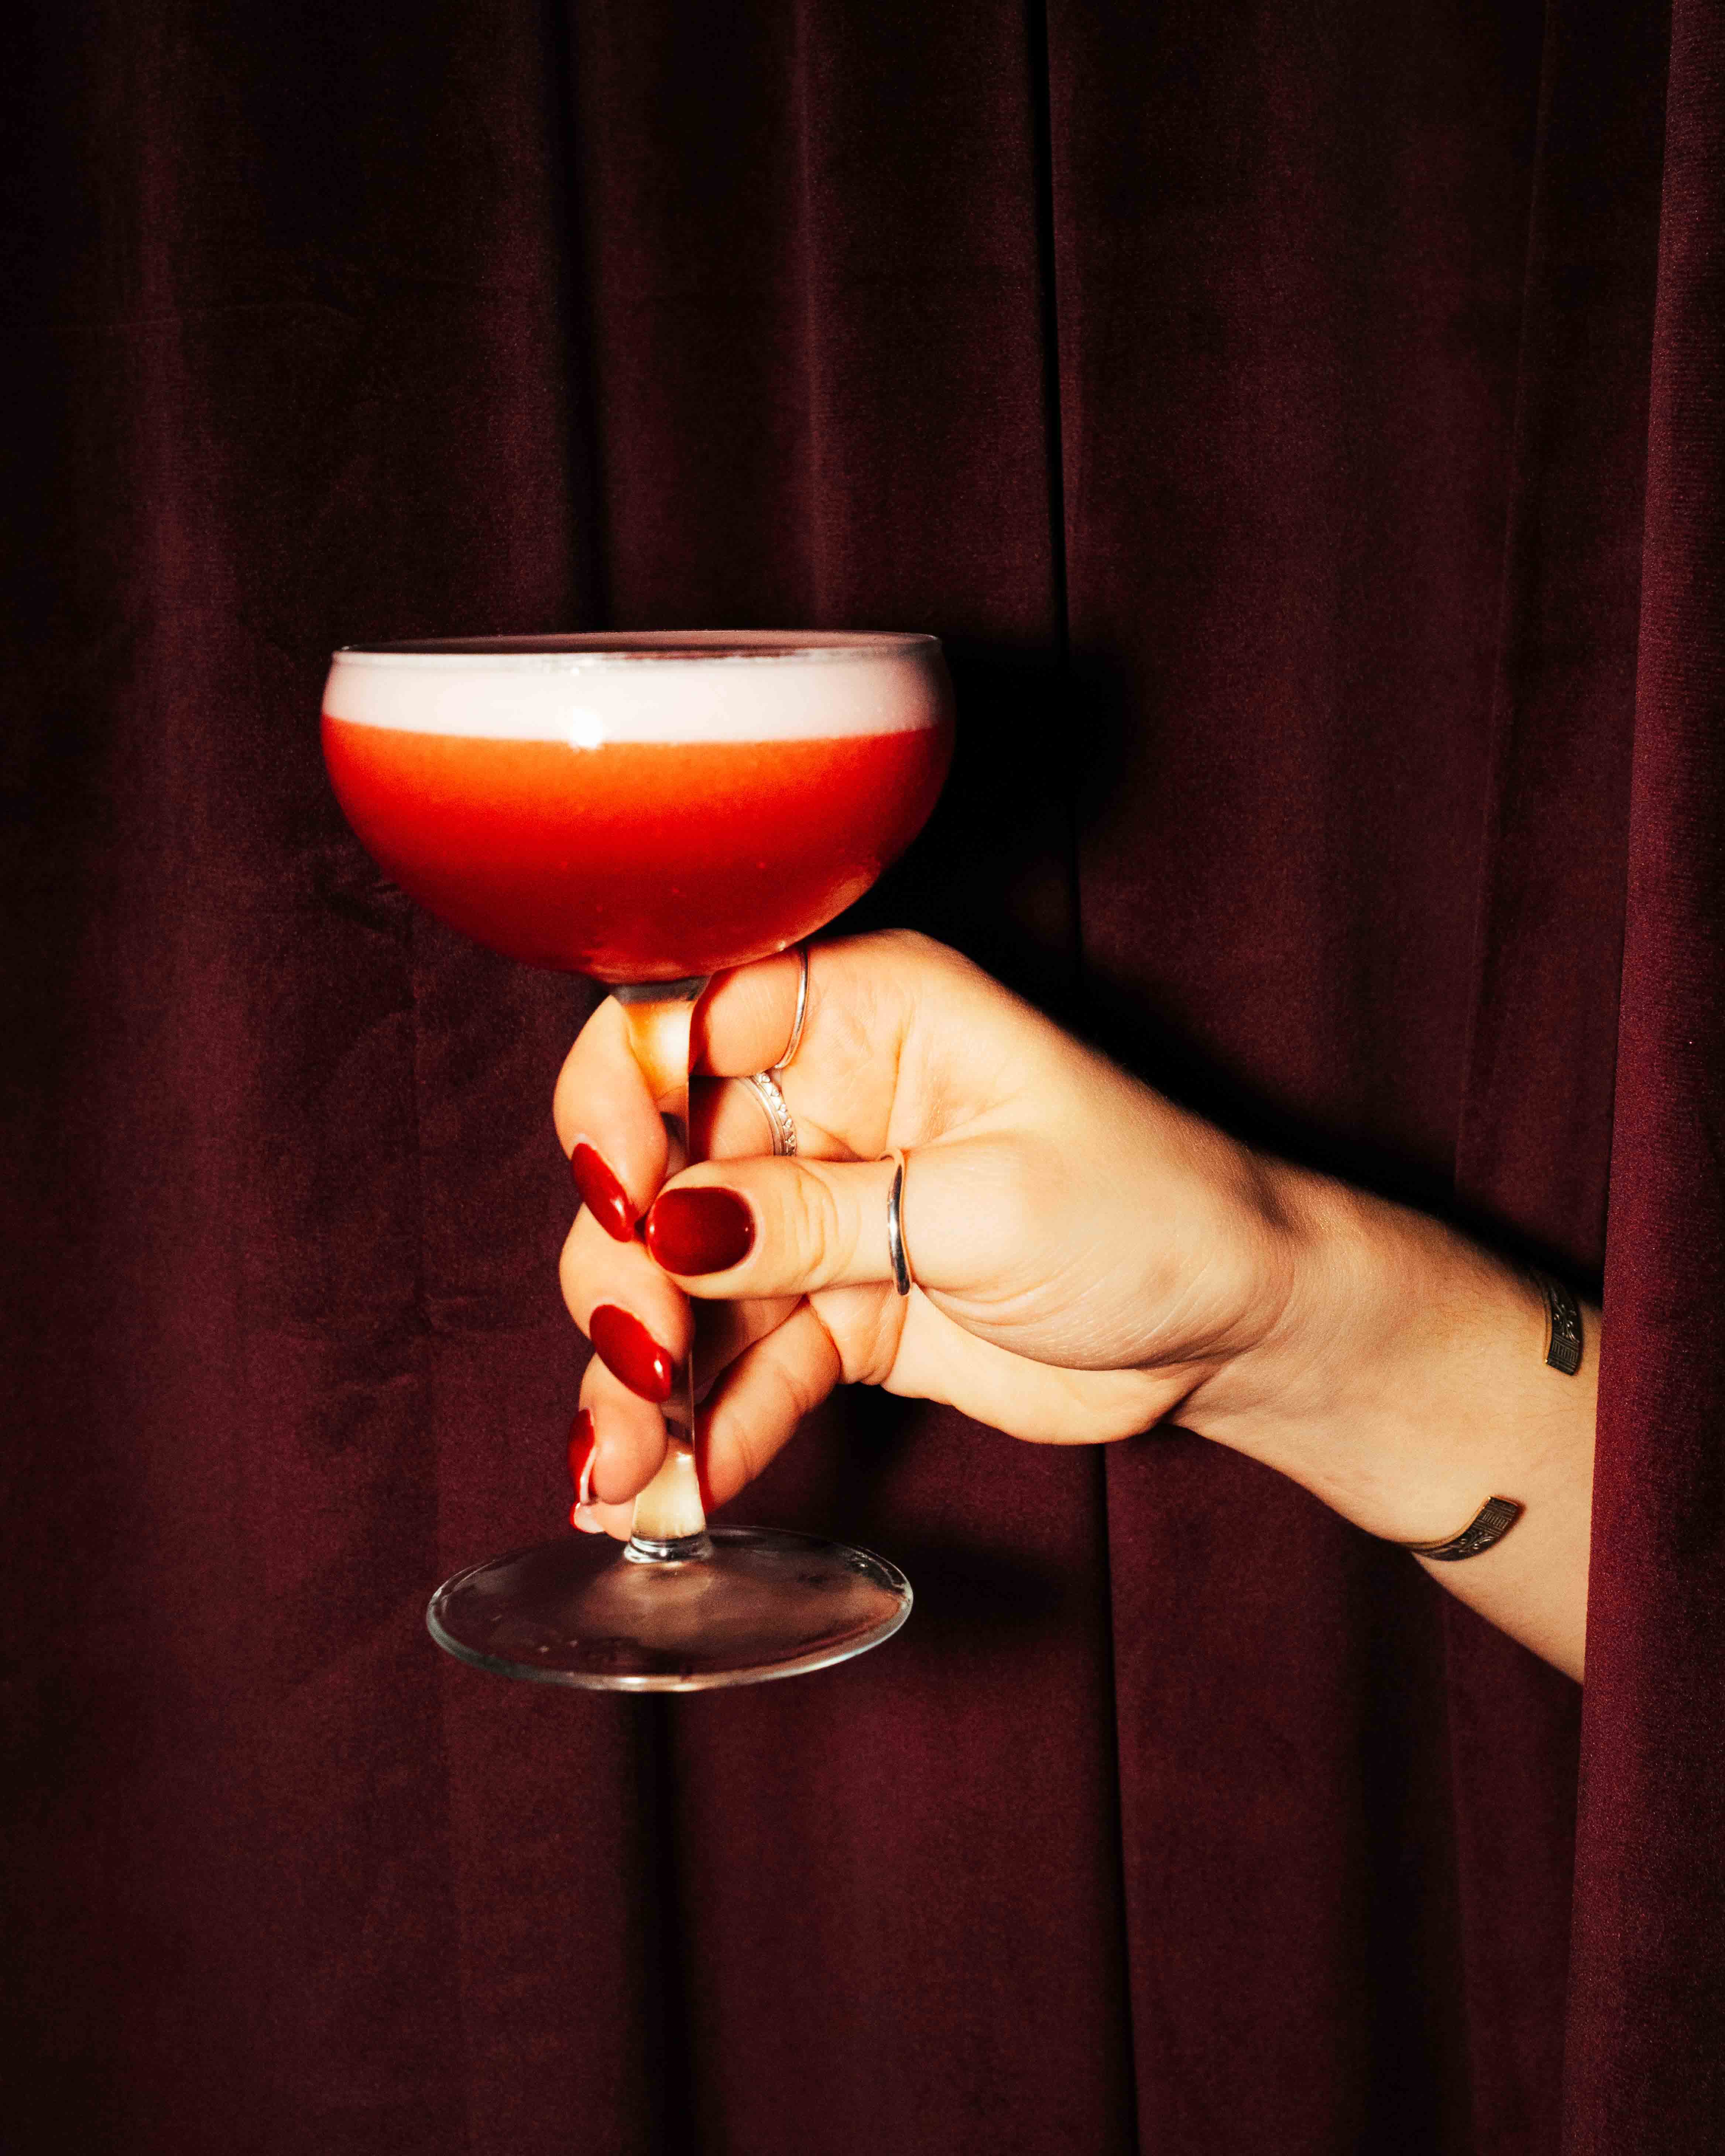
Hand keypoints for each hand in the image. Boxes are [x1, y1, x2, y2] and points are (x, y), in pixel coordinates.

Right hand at [553, 932, 1297, 1536]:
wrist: (1233, 1332)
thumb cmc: (1152, 1213)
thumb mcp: (987, 1201)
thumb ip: (817, 1214)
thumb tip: (666, 1226)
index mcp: (862, 1013)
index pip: (683, 1016)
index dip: (624, 1095)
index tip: (618, 1193)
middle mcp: (819, 1099)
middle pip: (658, 1163)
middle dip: (625, 1268)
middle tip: (645, 1362)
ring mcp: (817, 1212)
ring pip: (678, 1281)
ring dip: (642, 1378)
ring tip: (624, 1470)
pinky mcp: (832, 1310)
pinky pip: (741, 1365)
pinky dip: (704, 1429)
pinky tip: (668, 1492)